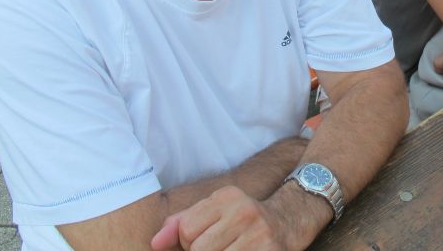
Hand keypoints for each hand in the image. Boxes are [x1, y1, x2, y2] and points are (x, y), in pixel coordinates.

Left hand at [150, 186, 285, 250]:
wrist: (287, 221)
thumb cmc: (241, 219)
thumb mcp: (214, 210)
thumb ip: (180, 222)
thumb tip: (155, 242)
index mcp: (227, 197)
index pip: (186, 229)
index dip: (189, 242)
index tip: (203, 240)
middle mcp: (244, 211)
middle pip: (199, 250)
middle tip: (218, 248)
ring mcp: (259, 234)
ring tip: (229, 250)